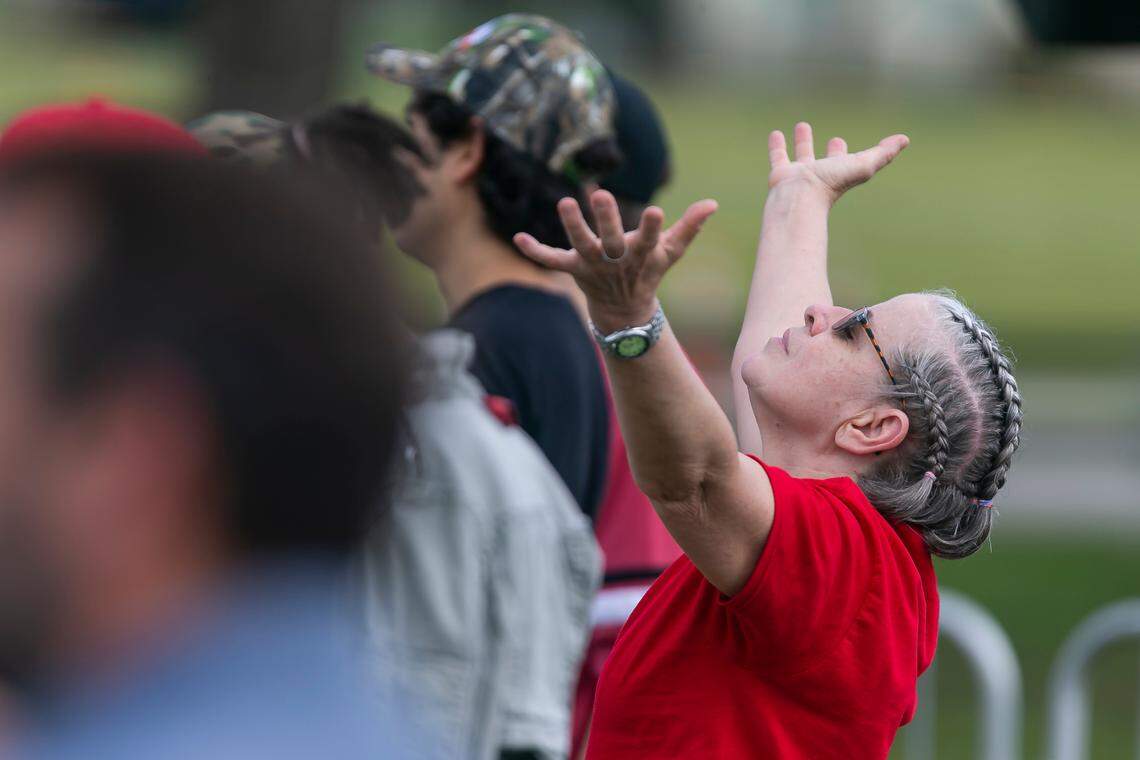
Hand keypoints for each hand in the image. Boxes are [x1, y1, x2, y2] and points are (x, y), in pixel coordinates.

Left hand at [513, 190, 717, 330]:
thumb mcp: (670, 252)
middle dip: (606, 219)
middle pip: (609, 240)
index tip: (655, 211)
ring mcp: (591, 265)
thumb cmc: (648, 271)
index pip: (647, 240)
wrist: (624, 311)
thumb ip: (689, 227)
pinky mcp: (572, 268)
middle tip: (602, 193)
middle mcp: (614, 260)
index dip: (651, 228)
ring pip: (579, 245)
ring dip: (572, 226)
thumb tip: (713, 202)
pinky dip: (535, 251)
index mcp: (639, 255)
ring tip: (565, 202)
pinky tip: (518, 238)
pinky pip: (551, 259)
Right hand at [768, 122, 908, 204]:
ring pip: (802, 155)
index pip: (847, 160)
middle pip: (826, 160)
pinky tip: (776, 133)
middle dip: (830, 150)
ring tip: (802, 126)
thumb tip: (905, 140)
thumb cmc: (832, 184)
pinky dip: (777, 145)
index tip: (843, 142)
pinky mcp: (781, 173)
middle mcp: (820, 174)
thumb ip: (883, 153)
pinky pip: (778, 156)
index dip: (846, 152)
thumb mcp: (864, 165)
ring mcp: (800, 174)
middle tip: (834, 138)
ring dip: (803, 141)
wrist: (800, 197)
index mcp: (839, 173)